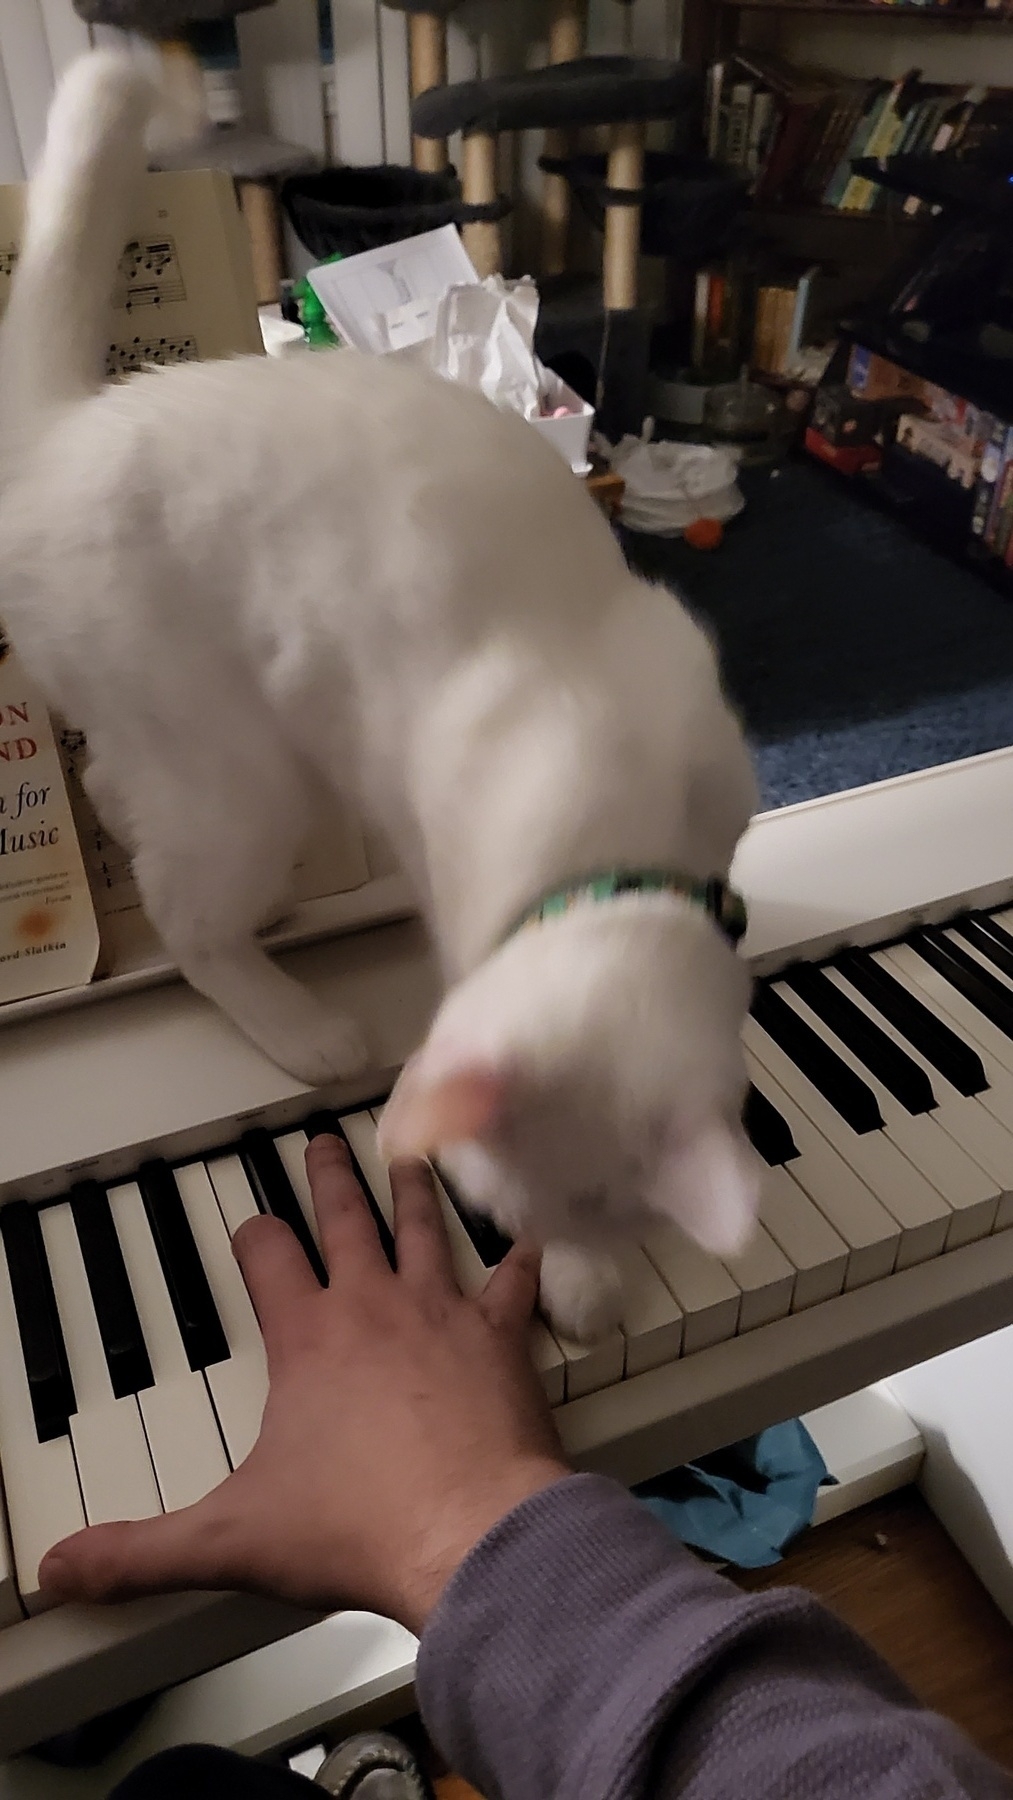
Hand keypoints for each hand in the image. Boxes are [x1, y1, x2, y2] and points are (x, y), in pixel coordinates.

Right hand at [39, 1138, 569, 1632]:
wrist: (471, 1536)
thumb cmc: (364, 1526)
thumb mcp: (232, 1541)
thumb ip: (143, 1551)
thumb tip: (70, 1565)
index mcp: (309, 1340)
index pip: (267, 1260)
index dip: (253, 1237)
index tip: (252, 1226)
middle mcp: (375, 1309)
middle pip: (347, 1221)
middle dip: (330, 1179)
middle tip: (325, 1144)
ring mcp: (443, 1316)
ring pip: (425, 1231)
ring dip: (415, 1194)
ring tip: (409, 1162)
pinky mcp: (501, 1341)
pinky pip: (514, 1285)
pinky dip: (520, 1260)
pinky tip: (528, 1238)